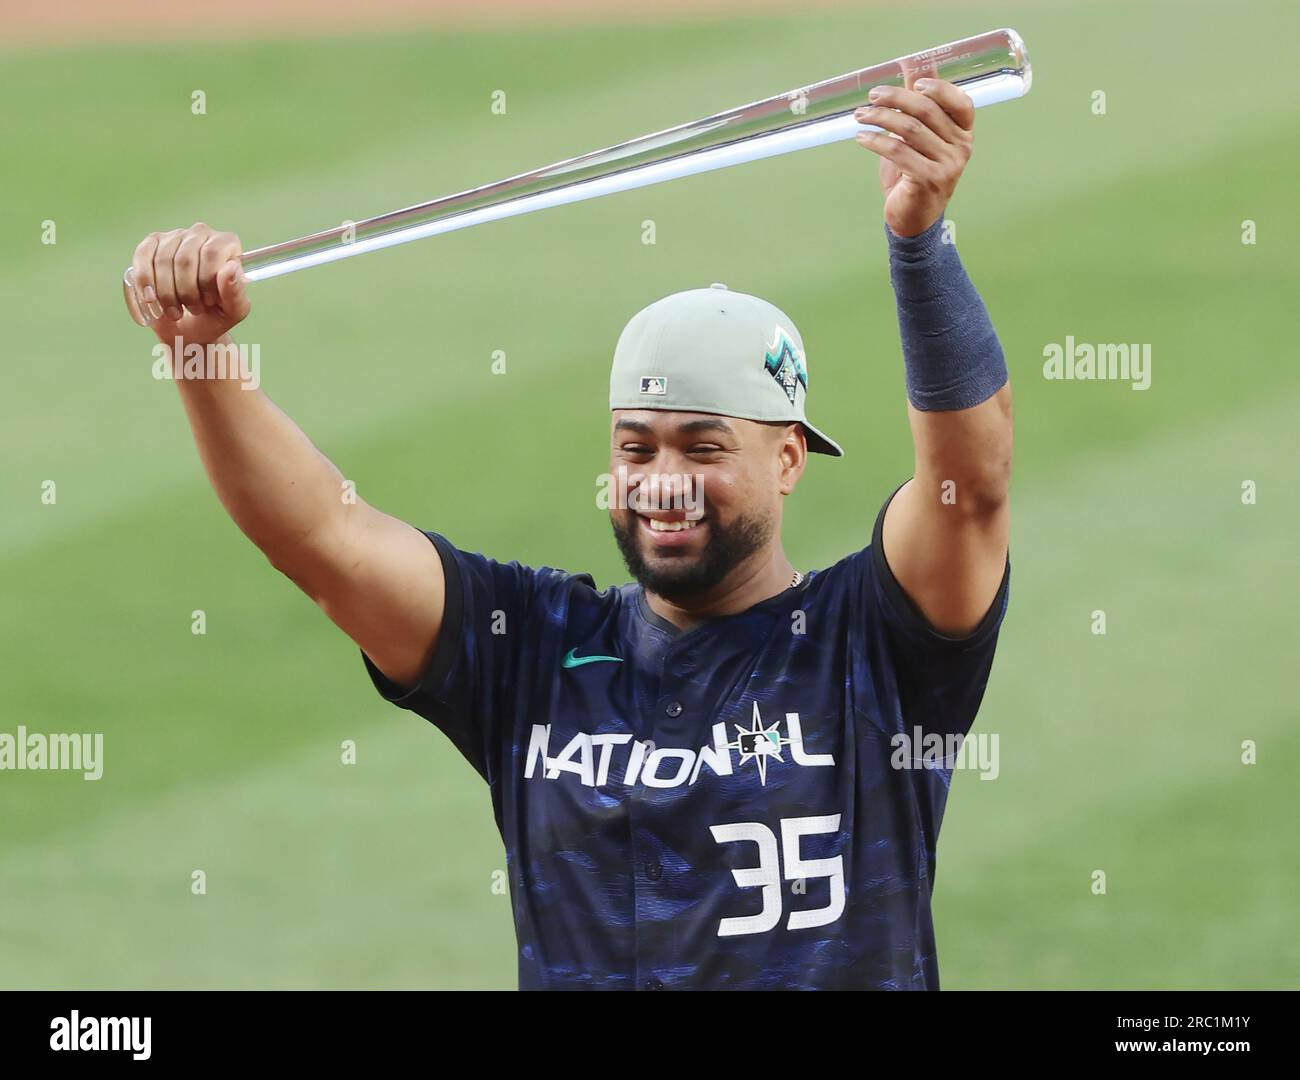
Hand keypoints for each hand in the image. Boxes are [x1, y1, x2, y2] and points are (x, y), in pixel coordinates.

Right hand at [123, 223, 249, 344]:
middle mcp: (201, 234)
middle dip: (186, 292)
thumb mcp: (232, 311)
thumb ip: (236, 292)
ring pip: (163, 260)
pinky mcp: (151, 244)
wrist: (189, 328)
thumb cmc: (214, 315)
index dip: (207, 282)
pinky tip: (151, 299)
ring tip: (176, 311)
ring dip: (167, 293)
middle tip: (193, 309)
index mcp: (226, 244)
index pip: (213, 253)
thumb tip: (231, 267)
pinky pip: (142, 257)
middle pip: (185, 259)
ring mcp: (175, 236)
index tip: (209, 302)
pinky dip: (145, 282)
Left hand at [854, 78, 973, 237]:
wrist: (914, 219)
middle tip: (872, 96)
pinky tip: (861, 137)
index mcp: (963, 134)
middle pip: (927, 111)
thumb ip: (918, 106)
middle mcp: (961, 148)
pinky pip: (899, 152)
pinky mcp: (928, 180)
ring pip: (910, 130)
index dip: (940, 88)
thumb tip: (912, 66)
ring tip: (860, 115)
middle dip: (896, 98)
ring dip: (880, 118)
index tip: (914, 82)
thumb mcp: (919, 138)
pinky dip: (876, 142)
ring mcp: (947, 166)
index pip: (961, 103)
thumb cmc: (915, 173)